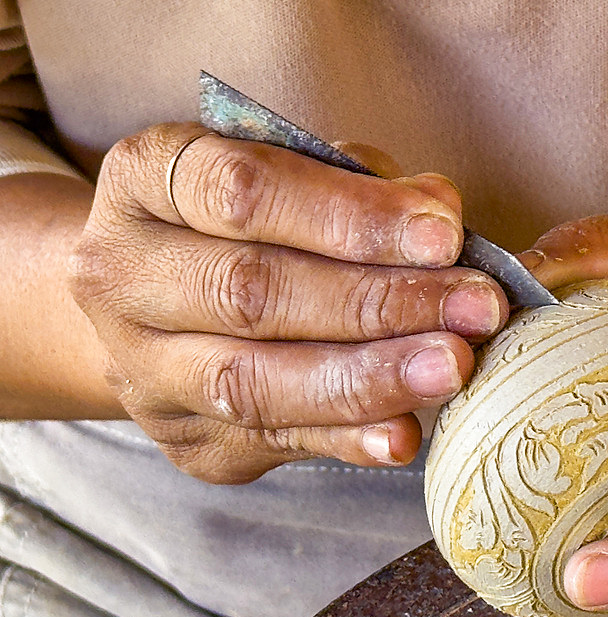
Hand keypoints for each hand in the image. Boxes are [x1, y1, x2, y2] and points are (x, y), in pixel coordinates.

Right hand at [70, 123, 506, 482]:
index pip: (240, 193)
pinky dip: (344, 439)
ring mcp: (145, 369)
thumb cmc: (245, 224)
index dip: (348, 216)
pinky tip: (404, 433)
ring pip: (253, 382)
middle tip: (476, 307)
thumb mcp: (288, 174)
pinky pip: (271, 442)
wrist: (157, 305)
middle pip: (251, 293)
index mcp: (143, 182)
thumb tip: (438, 212)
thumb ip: (358, 186)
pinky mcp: (186, 438)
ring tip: (453, 366)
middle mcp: (122, 275)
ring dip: (368, 377)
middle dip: (378, 302)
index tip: (444, 234)